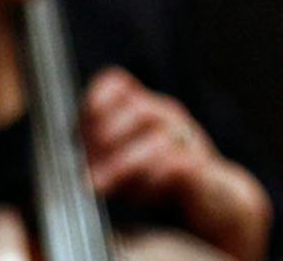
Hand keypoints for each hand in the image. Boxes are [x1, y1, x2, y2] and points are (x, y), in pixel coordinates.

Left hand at [82, 67, 270, 260]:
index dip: (92, 105)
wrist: (215, 199)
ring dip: (122, 163)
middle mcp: (167, 116)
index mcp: (144, 108)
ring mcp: (188, 140)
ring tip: (98, 186)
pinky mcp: (202, 168)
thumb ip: (100, 157)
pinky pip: (180, 165)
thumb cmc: (160, 178)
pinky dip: (155, 178)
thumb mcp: (124, 162)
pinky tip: (138, 194)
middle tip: (83, 168)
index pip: (115, 85)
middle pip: (136, 109)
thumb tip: (67, 167)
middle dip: (105, 139)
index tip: (74, 134)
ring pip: (157, 137)